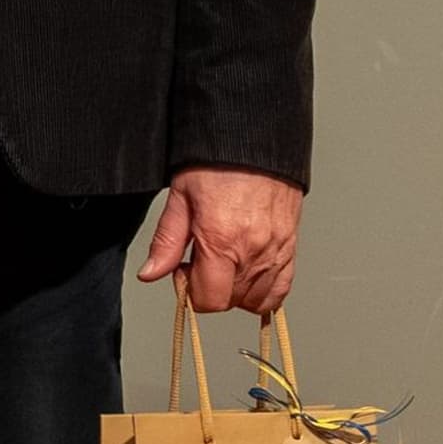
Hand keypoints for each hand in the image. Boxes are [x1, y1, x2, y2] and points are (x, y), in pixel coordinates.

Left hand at [140, 166, 303, 313]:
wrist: (255, 142)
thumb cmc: (217, 164)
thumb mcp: (180, 199)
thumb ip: (167, 242)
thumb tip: (151, 273)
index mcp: (222, 242)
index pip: (209, 299)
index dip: (190, 291)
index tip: (183, 271)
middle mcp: (254, 251)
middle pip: (231, 302)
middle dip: (210, 289)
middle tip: (199, 261)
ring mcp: (276, 251)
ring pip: (256, 300)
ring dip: (235, 291)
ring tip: (223, 264)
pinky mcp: (290, 246)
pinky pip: (281, 288)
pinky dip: (264, 290)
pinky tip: (246, 274)